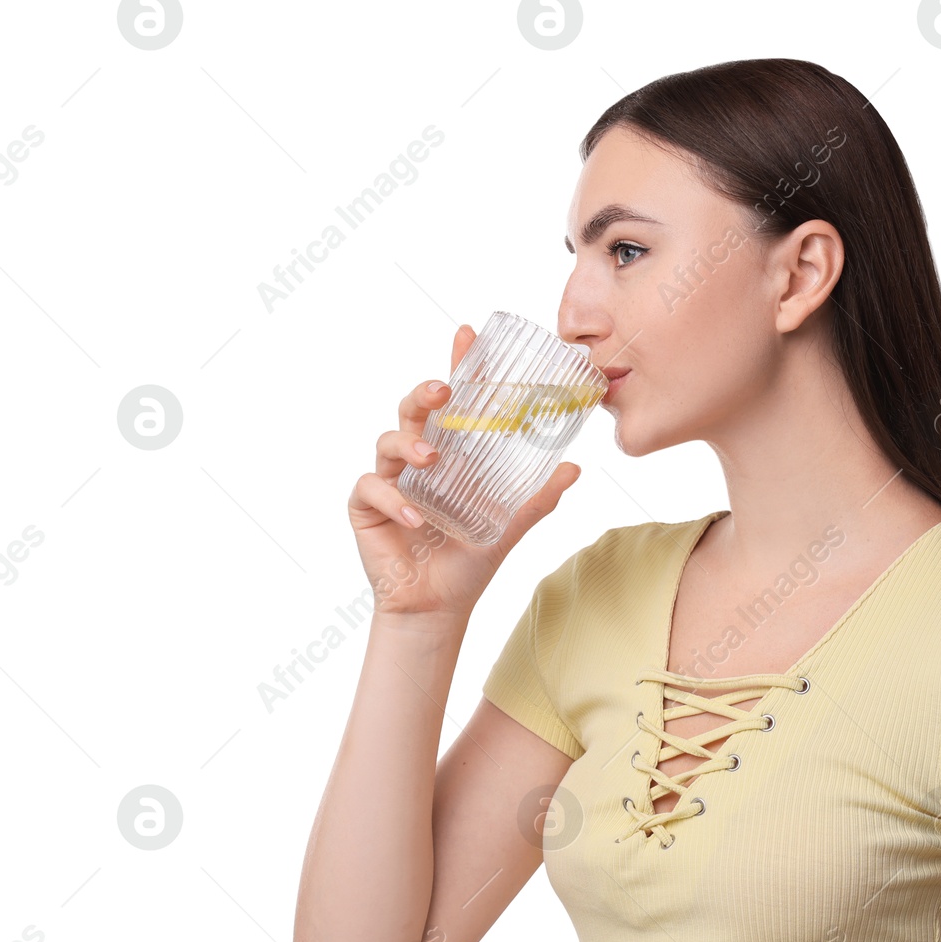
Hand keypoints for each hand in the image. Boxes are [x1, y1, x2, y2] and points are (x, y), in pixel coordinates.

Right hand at [347, 322, 581, 617]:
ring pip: (387, 441)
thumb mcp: (509, 524)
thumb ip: (538, 496)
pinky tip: (417, 519)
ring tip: (431, 461)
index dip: (457, 368)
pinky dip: (394, 500)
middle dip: (425, 395)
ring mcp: (387, 480)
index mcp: (449, 454)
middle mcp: (415, 459)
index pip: (451, 404)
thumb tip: (575, 467)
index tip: (467, 334)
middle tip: (442, 391)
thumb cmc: (468, 561)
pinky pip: (371, 489)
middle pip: (413, 412)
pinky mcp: (366, 507)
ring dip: (409, 446)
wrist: (439, 607)